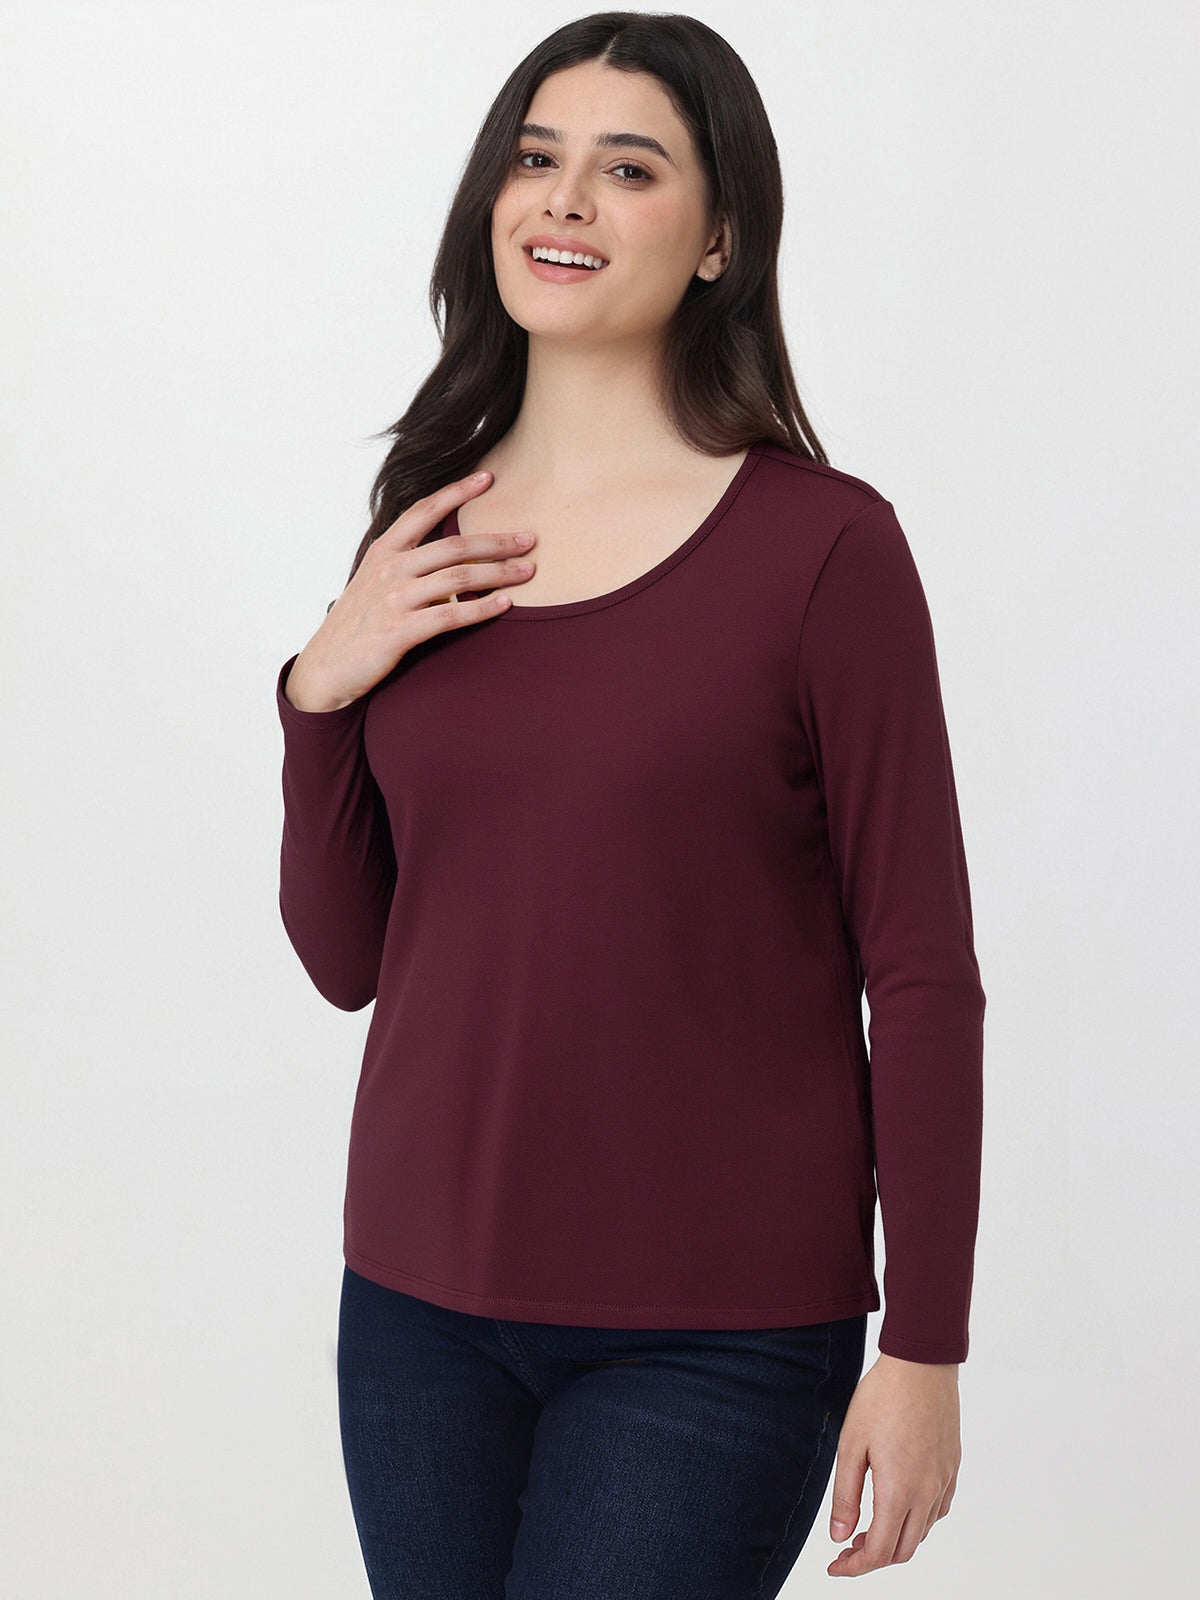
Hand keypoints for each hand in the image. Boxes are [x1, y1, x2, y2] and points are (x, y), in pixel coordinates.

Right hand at [284, 470, 536, 711]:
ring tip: (528, 571)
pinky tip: (505, 604)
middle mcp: (389, 569)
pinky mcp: (400, 630)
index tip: (487, 478)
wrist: (326, 668)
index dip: (456, 492)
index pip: (423, 510)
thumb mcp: (375, 583)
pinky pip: (451, 616)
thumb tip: (450, 558)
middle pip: (453, 546)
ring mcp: (394, 599)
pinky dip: (482, 609)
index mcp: (383, 551)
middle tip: (529, 539)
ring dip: (498, 573)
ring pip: (458, 578)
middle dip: (496, 541)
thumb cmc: (356, 626)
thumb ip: (406, 565)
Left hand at [826, 1353, 960, 1576]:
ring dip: (895, 1539)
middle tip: (847, 1545)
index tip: (835, 1566)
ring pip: (921, 1532)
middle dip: (872, 1557)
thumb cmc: (882, 1397)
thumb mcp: (851, 1445)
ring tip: (868, 1524)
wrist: (921, 1363)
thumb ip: (845, 1496)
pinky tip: (899, 1504)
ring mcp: (943, 1481)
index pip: (879, 1552)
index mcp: (898, 1491)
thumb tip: (839, 1537)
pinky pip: (937, 1510)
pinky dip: (916, 1521)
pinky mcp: (952, 1467)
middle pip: (902, 1550)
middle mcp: (927, 1493)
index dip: (854, 1567)